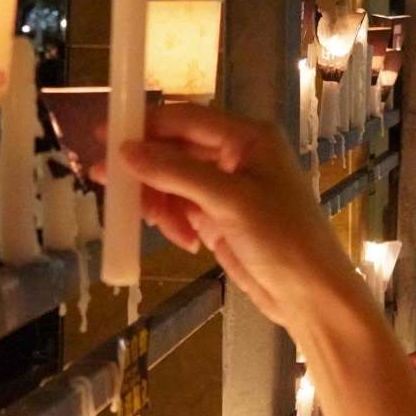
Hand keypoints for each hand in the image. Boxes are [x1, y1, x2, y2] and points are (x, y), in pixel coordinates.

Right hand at [119, 106, 362, 329]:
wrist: (311, 296)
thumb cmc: (282, 239)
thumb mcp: (229, 201)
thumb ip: (176, 173)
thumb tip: (125, 151)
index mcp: (248, 137)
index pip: (185, 119)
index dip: (144, 126)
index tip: (104, 137)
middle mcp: (237, 156)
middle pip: (175, 151)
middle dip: (145, 169)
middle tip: (105, 183)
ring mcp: (228, 189)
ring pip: (174, 182)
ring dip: (159, 201)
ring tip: (156, 223)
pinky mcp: (221, 219)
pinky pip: (183, 209)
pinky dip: (175, 222)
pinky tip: (185, 241)